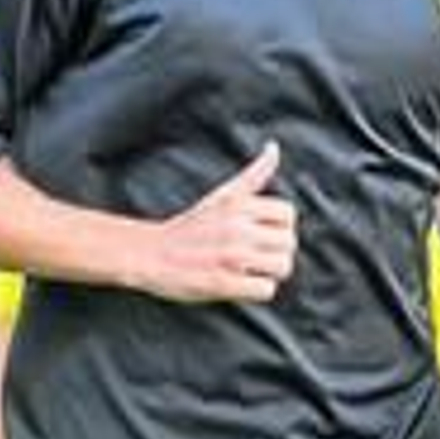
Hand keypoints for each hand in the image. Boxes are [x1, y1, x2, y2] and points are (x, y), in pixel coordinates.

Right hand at [139, 141, 297, 302]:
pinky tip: (240, 284)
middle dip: (276, 252)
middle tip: (256, 256)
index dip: (280, 227)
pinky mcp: (222, 283)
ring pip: (282, 267)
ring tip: (250, 270)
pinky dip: (256, 290)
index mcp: (239, 205)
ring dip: (269, 273)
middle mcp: (237, 228)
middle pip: (289, 243)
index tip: (262, 234)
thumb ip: (253, 175)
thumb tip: (274, 148)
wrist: (150, 254)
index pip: (288, 214)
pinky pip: (265, 290)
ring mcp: (230, 256)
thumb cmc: (190, 226)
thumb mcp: (222, 195)